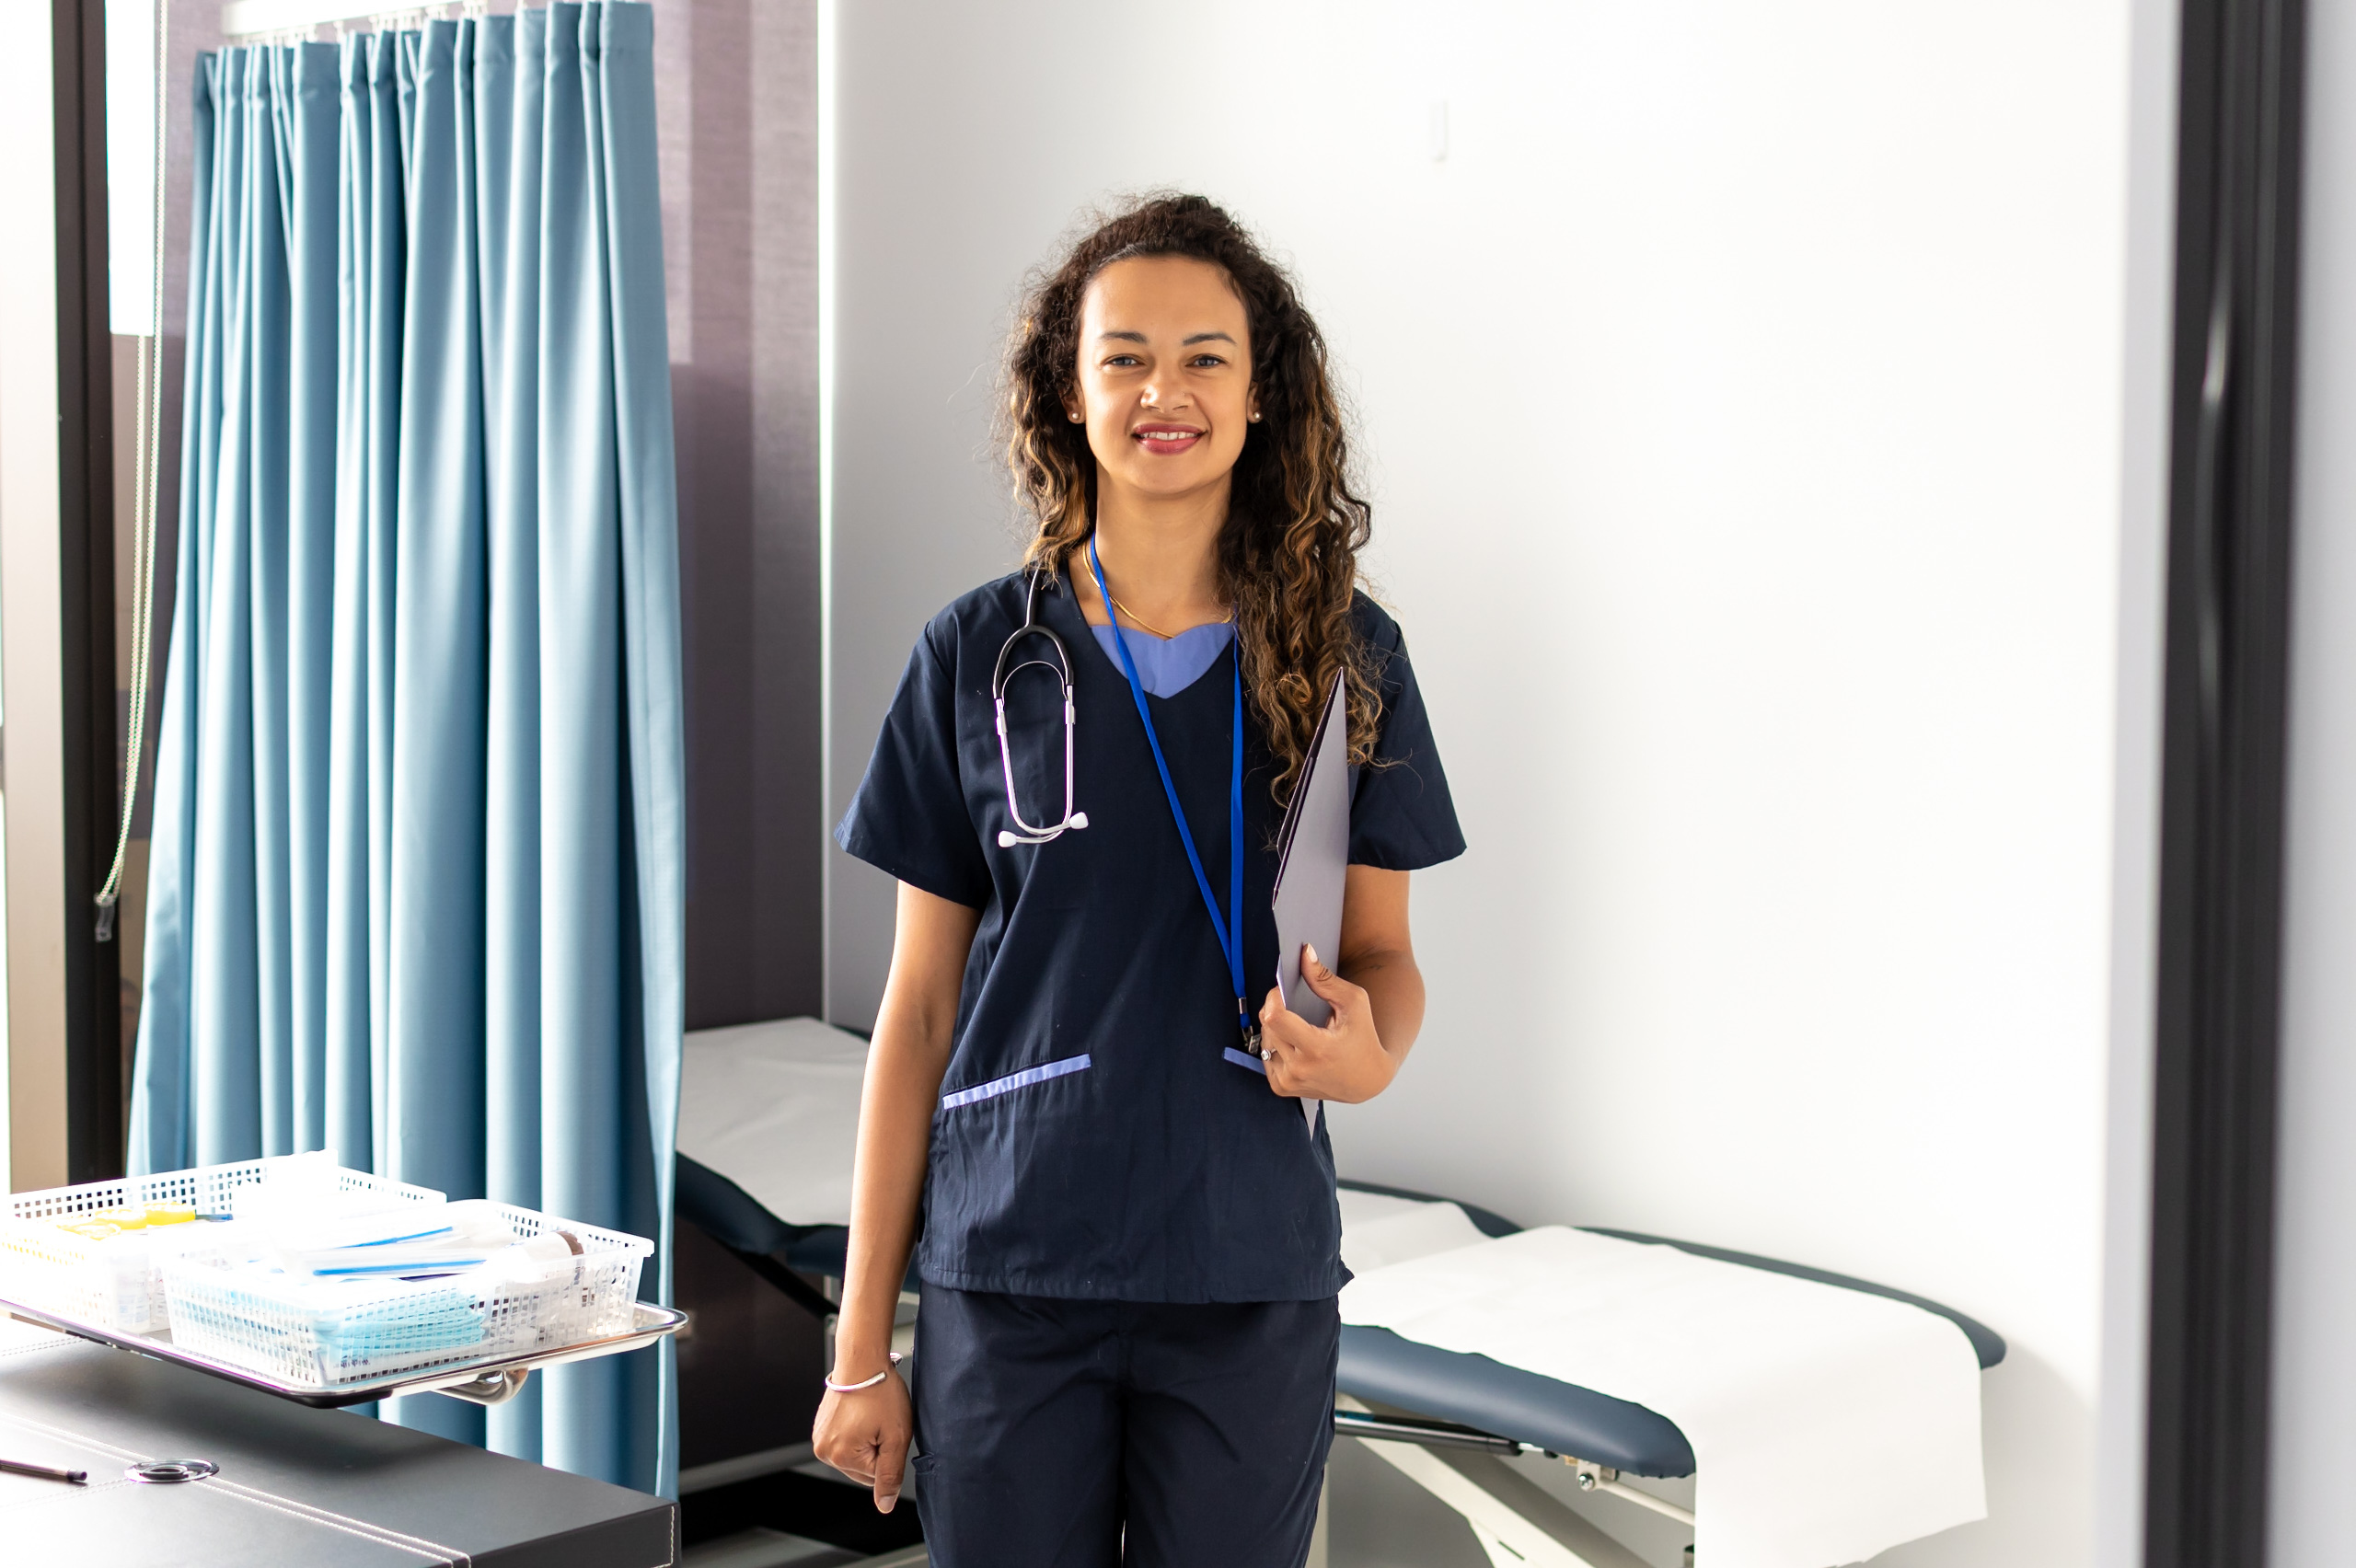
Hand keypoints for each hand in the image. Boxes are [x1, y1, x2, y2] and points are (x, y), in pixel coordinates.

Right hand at [812, 1364, 912, 1512]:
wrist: (862, 1360)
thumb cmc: (881, 1392)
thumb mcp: (896, 1436)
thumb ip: (891, 1475)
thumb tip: (885, 1505)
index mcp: (841, 1457)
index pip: (875, 1477)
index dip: (888, 1453)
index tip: (887, 1429)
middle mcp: (824, 1451)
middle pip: (862, 1470)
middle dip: (876, 1449)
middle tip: (881, 1422)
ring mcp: (820, 1438)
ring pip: (855, 1456)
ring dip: (867, 1441)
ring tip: (871, 1415)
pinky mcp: (821, 1427)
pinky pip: (845, 1441)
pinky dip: (857, 1431)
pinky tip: (861, 1413)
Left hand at [1259, 945, 1400, 1103]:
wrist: (1366, 1080)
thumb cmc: (1363, 1038)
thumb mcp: (1354, 1003)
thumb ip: (1325, 978)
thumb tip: (1304, 953)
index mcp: (1317, 1049)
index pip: (1275, 1017)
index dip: (1274, 997)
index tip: (1282, 991)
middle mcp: (1299, 1070)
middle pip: (1267, 1025)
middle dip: (1276, 1009)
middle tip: (1296, 1008)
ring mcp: (1288, 1082)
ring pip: (1265, 1039)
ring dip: (1276, 1028)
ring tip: (1301, 1029)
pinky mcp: (1281, 1088)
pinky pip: (1265, 1055)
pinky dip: (1276, 1045)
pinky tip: (1296, 1045)